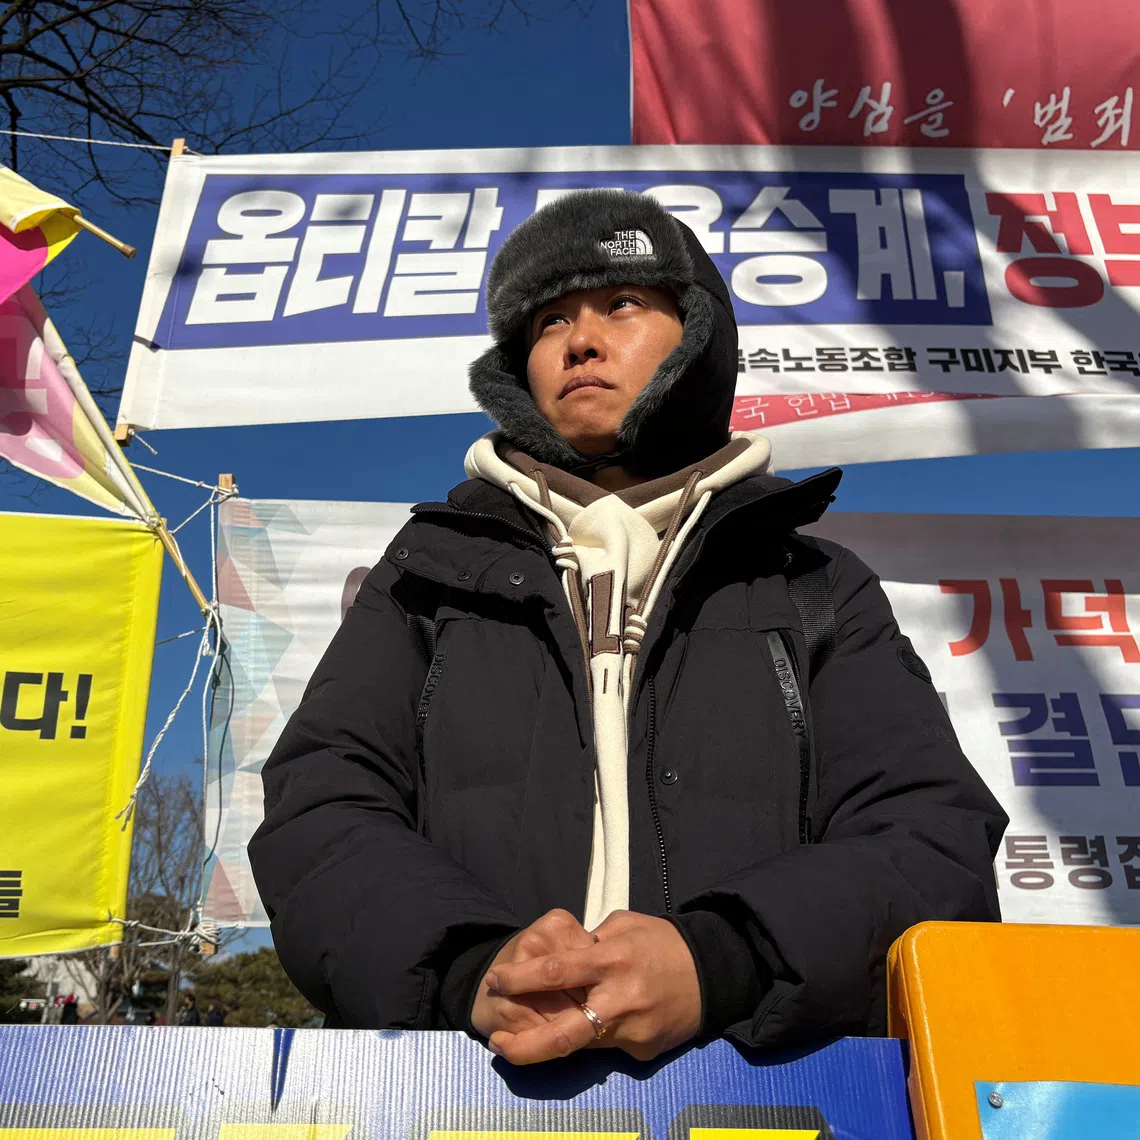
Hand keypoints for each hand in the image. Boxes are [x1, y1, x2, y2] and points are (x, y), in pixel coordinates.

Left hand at [484, 910, 701, 1064]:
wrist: (713, 972)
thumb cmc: (663, 941)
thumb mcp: (624, 925)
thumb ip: (591, 941)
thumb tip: (564, 953)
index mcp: (610, 960)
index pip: (555, 971)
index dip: (519, 979)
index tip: (494, 982)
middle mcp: (618, 999)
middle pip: (563, 1034)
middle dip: (524, 1046)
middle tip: (496, 1045)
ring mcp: (632, 1030)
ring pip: (582, 1045)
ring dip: (552, 1044)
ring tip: (524, 1042)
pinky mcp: (642, 1050)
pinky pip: (609, 1046)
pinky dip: (596, 1036)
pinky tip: (601, 1023)